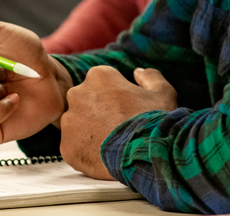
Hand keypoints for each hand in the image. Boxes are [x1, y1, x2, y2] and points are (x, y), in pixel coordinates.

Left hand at [60, 66, 177, 179]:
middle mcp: (77, 93)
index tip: (125, 110)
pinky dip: (85, 151)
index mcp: (99, 76)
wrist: (145, 154)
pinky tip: (102, 156)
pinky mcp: (66, 145)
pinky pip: (74, 146)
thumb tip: (138, 72)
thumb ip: (150, 77)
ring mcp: (69, 121)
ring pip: (77, 124)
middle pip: (85, 101)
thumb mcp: (162, 93)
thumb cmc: (154, 120)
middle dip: (97, 112)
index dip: (115, 97)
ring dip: (89, 131)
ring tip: (110, 143)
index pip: (101, 83)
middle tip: (116, 127)